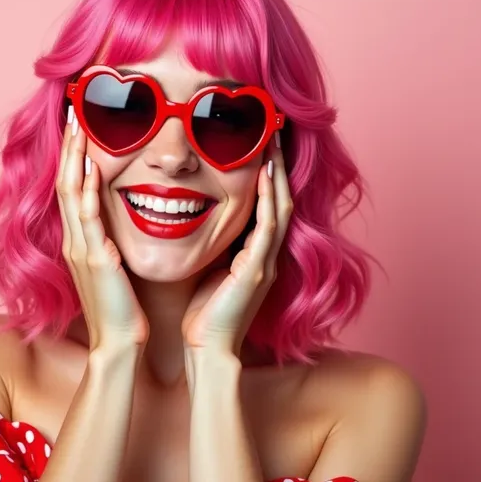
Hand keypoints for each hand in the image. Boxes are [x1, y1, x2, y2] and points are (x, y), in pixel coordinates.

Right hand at [56, 106, 148, 348]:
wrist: (119, 343)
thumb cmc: (121, 309)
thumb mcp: (112, 268)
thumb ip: (109, 242)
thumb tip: (117, 221)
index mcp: (79, 241)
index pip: (71, 188)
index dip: (73, 156)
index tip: (80, 127)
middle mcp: (73, 240)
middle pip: (65, 181)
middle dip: (69, 146)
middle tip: (74, 112)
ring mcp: (80, 248)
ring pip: (70, 192)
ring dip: (74, 157)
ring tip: (78, 125)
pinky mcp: (94, 257)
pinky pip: (86, 216)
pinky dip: (86, 189)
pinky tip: (91, 166)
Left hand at [181, 137, 292, 353]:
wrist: (207, 350)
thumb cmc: (204, 315)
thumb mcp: (212, 272)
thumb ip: (217, 248)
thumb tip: (200, 220)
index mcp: (255, 255)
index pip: (266, 206)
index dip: (267, 175)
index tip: (259, 144)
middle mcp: (266, 255)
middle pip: (280, 199)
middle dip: (278, 164)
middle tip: (273, 131)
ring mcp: (266, 262)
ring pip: (280, 206)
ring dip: (278, 172)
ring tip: (273, 139)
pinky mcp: (257, 270)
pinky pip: (268, 226)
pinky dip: (269, 198)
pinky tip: (265, 172)